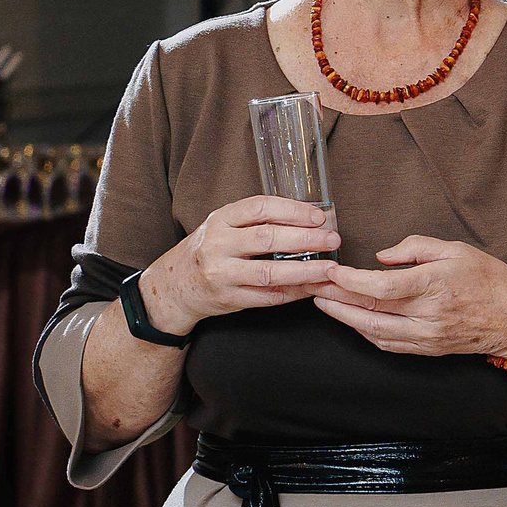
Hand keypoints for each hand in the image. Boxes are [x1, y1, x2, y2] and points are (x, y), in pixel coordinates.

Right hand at [142, 195, 338, 336]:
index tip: (319, 216)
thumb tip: (310, 219)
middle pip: (267, 239)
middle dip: (306, 239)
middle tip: (333, 239)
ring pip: (269, 272)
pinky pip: (268, 297)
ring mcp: (221, 274)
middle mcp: (217, 245)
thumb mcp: (224, 226)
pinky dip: (294, 292)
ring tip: (329, 267)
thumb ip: (257, 221)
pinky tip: (313, 287)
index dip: (292, 210)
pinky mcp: (228, 299)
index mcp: (219, 220)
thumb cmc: (209, 250)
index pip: (259, 207)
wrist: (174, 286)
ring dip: (305, 270)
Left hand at [314, 236, 506, 358]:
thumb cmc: (490, 280)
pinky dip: (364, 332)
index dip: (348, 280)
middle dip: (335, 297)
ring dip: (343, 318)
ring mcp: (426, 336)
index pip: (379, 287)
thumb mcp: (457, 250)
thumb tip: (381, 256)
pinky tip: (352, 321)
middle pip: (368, 310)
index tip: (330, 270)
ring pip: (372, 331)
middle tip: (313, 285)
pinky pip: (387, 343)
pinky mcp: (426, 349)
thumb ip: (416, 248)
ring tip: (323, 303)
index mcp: (435, 285)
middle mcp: (428, 314)